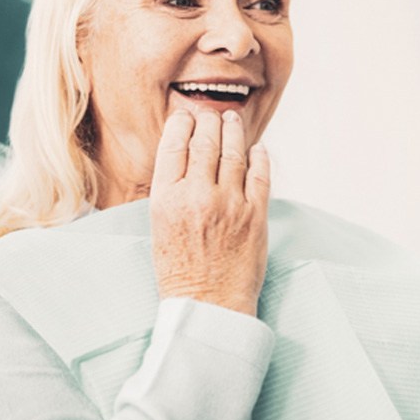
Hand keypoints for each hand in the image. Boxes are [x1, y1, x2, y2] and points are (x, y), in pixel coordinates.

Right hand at [150, 108, 269, 315]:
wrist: (207, 305)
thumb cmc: (179, 269)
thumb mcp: (159, 226)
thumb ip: (171, 189)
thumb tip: (187, 154)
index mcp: (166, 199)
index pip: (174, 144)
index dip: (182, 123)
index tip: (186, 116)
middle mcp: (197, 196)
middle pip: (205, 141)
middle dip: (208, 120)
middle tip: (211, 114)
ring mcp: (229, 204)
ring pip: (234, 151)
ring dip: (233, 130)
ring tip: (232, 120)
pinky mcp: (255, 215)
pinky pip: (260, 173)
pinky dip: (259, 155)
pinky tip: (256, 148)